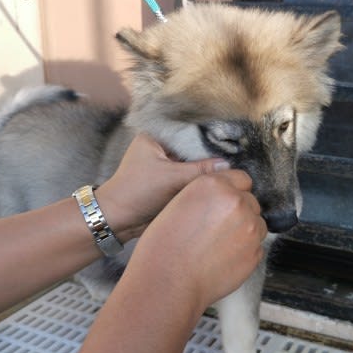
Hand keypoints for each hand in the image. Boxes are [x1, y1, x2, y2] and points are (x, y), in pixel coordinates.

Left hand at [95, 134, 228, 240]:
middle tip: (235, 158)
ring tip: (231, 170)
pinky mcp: (168, 181)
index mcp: (156, 136)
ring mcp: (165, 165)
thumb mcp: (171, 178)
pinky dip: (200, 181)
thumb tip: (228, 165)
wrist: (117, 220)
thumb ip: (201, 170)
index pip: (189, 131)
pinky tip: (218, 182)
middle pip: (193, 148)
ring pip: (193, 163)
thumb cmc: (136, 192)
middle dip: (210, 155)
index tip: (233, 143)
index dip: (210, 138)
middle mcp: (161, 147)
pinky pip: (189, 177)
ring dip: (206, 169)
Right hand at [127, 170, 267, 311]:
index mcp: (213, 185)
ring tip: (218, 246)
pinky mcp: (255, 252)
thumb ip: (207, 194)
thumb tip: (224, 194)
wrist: (168, 283)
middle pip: (250, 201)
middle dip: (239, 212)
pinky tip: (223, 258)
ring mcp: (249, 227)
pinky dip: (244, 251)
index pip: (241, 178)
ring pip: (257, 223)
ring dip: (244, 231)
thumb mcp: (179, 203)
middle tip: (217, 229)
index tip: (225, 204)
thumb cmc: (164, 247)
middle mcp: (236, 201)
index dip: (233, 191)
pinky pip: (256, 246)